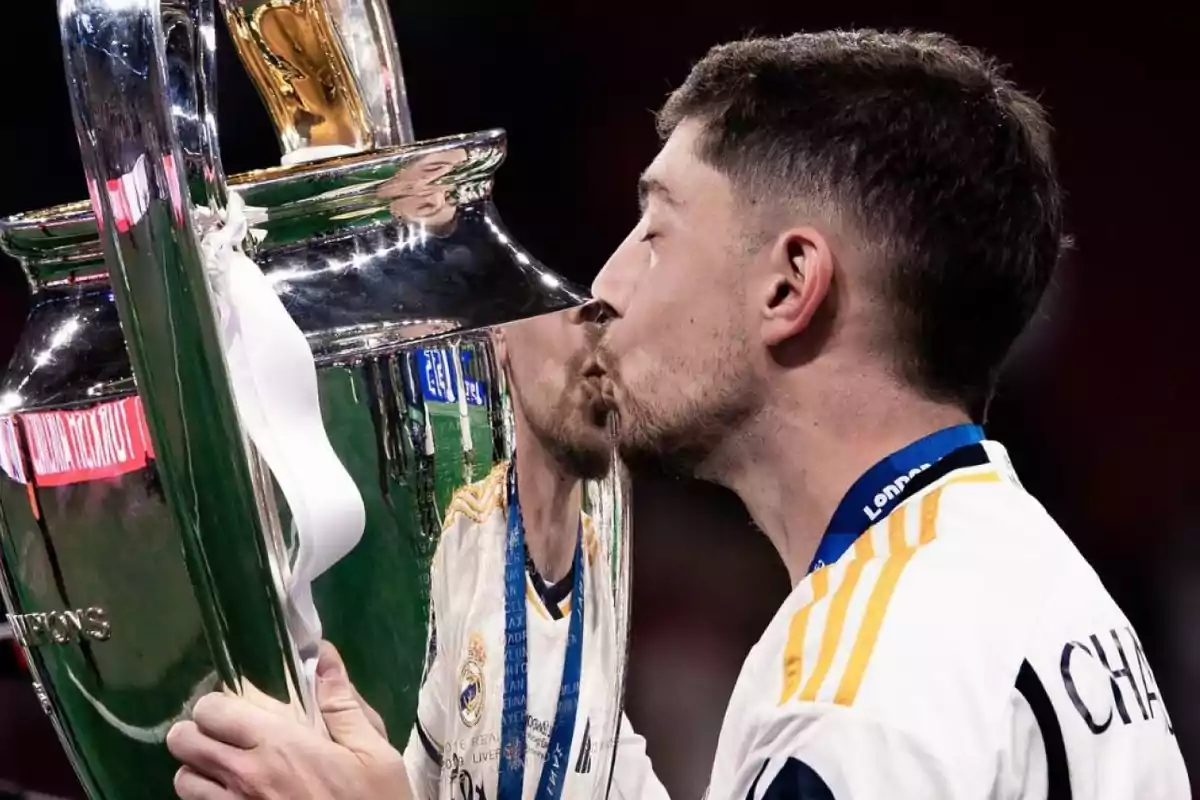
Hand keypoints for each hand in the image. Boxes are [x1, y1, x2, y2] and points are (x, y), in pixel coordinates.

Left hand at [166, 641, 411, 798]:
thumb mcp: (374, 754)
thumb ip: (343, 705)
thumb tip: (325, 655)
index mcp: (279, 746)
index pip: (213, 709)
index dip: (220, 704)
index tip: (240, 708)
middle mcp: (245, 776)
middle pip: (183, 741)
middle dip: (199, 732)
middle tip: (226, 735)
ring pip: (182, 781)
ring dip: (199, 770)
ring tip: (226, 770)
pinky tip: (234, 799)